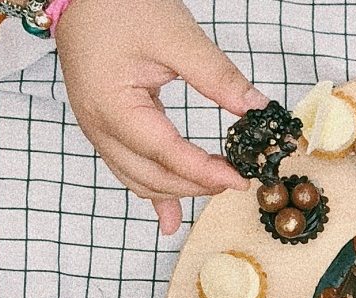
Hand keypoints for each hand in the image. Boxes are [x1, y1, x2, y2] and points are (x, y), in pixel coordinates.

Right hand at [56, 0, 268, 234]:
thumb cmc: (119, 5)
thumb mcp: (177, 36)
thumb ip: (218, 77)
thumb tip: (258, 108)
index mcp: (113, 107)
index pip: (167, 155)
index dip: (205, 173)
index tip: (241, 179)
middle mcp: (98, 127)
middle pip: (151, 176)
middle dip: (196, 185)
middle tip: (238, 180)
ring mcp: (97, 129)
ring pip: (138, 179)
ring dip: (177, 191)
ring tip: (215, 191)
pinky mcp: (104, 125)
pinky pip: (128, 168)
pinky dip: (153, 192)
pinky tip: (171, 218)